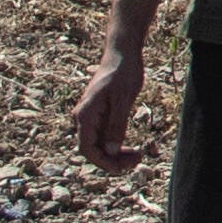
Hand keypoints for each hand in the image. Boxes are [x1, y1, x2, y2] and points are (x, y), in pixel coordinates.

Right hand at [69, 44, 152, 172]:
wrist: (123, 54)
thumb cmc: (123, 73)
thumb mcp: (123, 99)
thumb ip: (116, 125)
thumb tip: (111, 151)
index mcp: (85, 115)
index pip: (88, 149)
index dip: (104, 162)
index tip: (123, 168)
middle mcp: (84, 118)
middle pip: (93, 150)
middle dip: (113, 160)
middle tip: (137, 162)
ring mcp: (92, 117)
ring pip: (100, 145)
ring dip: (116, 155)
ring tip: (138, 157)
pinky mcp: (101, 115)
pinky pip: (105, 137)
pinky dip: (117, 145)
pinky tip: (132, 149)